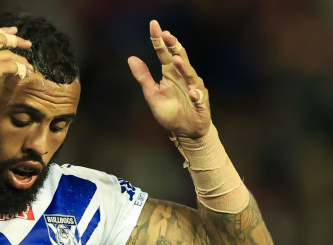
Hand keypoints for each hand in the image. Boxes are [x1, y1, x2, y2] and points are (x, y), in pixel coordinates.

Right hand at [0, 27, 32, 118]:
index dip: (3, 32)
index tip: (13, 32)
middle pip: (1, 38)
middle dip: (16, 40)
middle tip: (27, 44)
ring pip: (9, 54)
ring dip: (21, 60)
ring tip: (28, 66)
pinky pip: (12, 65)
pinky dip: (20, 69)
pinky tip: (24, 73)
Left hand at [128, 20, 210, 137]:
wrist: (185, 131)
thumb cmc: (170, 111)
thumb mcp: (152, 94)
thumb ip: (143, 77)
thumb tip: (131, 58)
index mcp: (170, 73)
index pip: (164, 53)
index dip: (159, 40)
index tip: (153, 25)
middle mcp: (183, 77)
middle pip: (179, 57)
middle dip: (173, 46)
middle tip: (166, 35)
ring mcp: (194, 88)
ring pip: (190, 75)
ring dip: (184, 67)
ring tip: (176, 59)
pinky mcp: (201, 103)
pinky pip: (198, 98)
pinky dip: (195, 95)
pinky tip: (191, 92)